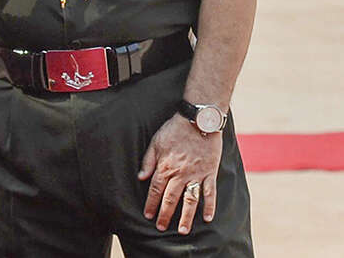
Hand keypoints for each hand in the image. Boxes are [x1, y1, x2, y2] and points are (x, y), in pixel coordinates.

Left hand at [138, 112, 222, 233]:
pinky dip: (210, 206)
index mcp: (165, 166)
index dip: (151, 203)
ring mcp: (196, 174)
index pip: (155, 190)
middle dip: (165, 214)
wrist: (198, 120)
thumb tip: (140, 177)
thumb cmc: (174, 129)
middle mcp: (180, 174)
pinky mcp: (210, 173)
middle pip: (171, 198)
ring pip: (190, 200)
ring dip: (186, 217)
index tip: (147, 215)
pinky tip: (207, 218)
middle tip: (161, 227)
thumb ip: (148, 161)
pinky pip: (210, 193)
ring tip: (182, 230)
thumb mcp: (155, 142)